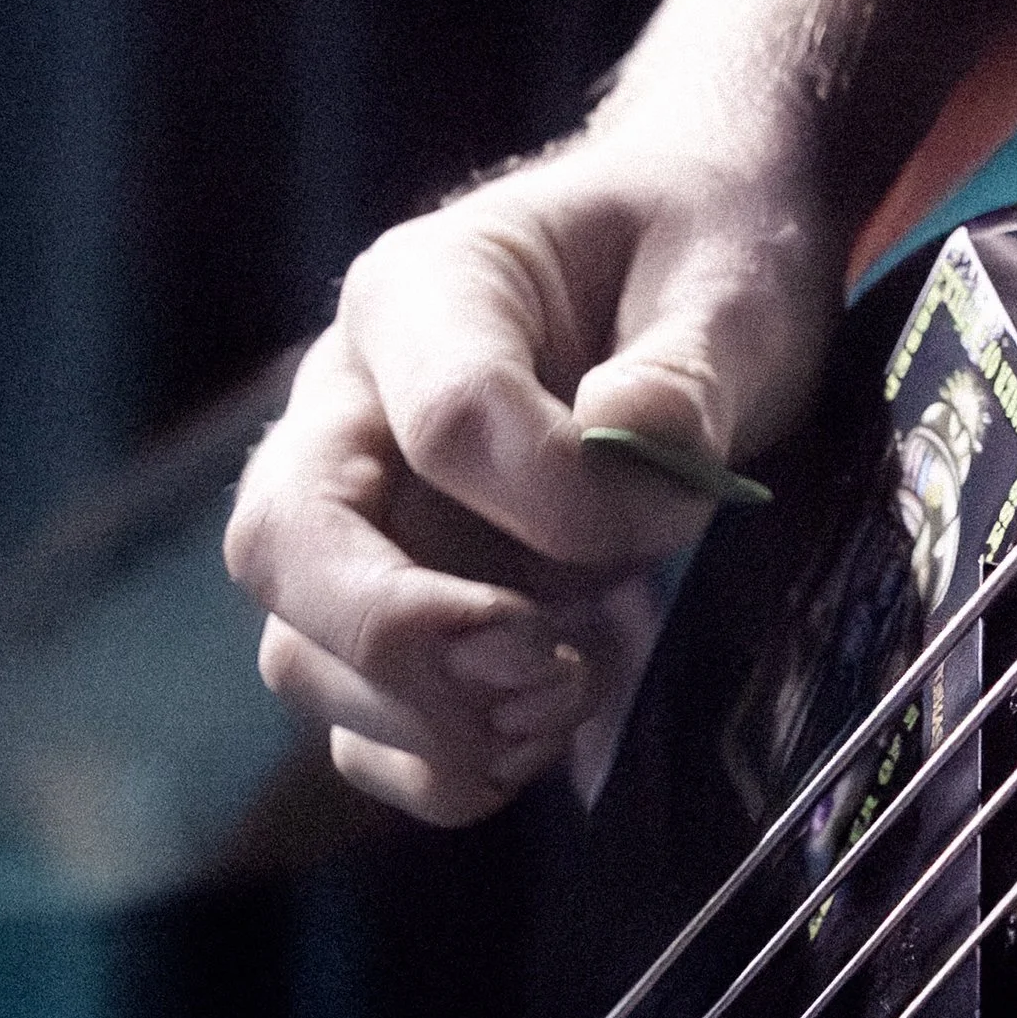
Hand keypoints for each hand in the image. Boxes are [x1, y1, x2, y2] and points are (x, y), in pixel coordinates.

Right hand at [224, 109, 842, 823]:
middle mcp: (352, 409)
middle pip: (282, 546)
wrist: (699, 262)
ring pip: (299, 654)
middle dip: (405, 636)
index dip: (559, 497)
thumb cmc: (705, 251)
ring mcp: (364, 522)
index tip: (668, 505)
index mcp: (424, 293)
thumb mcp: (734, 282)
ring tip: (566, 689)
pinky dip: (435, 767)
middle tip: (549, 660)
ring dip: (427, 716)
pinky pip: (356, 728)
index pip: (442, 422)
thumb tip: (627, 436)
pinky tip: (540, 736)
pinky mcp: (405, 611)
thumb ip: (688, 366)